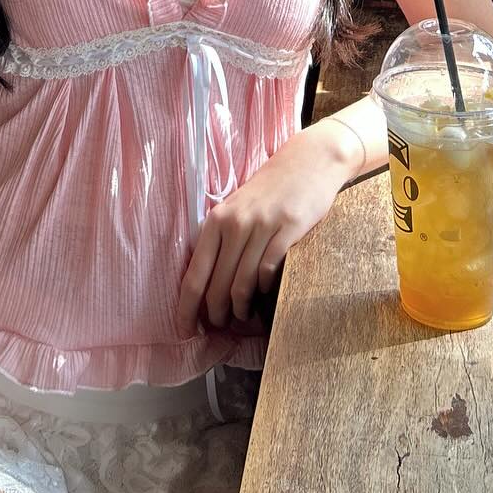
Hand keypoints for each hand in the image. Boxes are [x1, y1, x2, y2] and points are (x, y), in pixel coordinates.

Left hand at [174, 122, 357, 338]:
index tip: (184, 330)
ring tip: (242, 316)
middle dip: (216, 314)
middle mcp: (235, 223)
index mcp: (216, 219)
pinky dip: (264, 290)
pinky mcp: (287, 229)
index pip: (194, 274)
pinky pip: (268, 271)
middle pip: (217, 285)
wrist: (308, 162)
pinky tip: (264, 293)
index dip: (186, 307)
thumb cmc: (270, 189)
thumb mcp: (238, 208)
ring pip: (242, 283)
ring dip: (240, 308)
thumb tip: (207, 285)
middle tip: (220, 326)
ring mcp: (261, 226)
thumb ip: (222, 239)